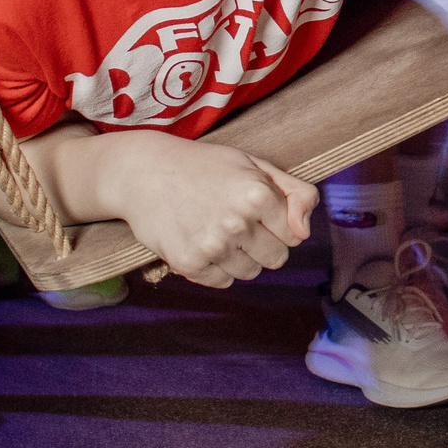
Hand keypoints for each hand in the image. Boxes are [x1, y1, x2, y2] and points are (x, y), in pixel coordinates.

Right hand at [94, 133, 315, 288]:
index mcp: (258, 194)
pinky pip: (223, 282)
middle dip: (263, 243)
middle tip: (236, 221)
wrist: (143, 173)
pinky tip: (200, 241)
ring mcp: (212, 245)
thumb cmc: (204, 167)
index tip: (256, 209)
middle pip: (277, 258)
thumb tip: (304, 233)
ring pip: (251, 272)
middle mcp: (237, 222)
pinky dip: (216, 267)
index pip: (294, 235)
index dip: (277, 223)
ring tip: (216, 229)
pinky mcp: (189, 264)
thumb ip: (296, 194)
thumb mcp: (254, 165)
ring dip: (240, 256)